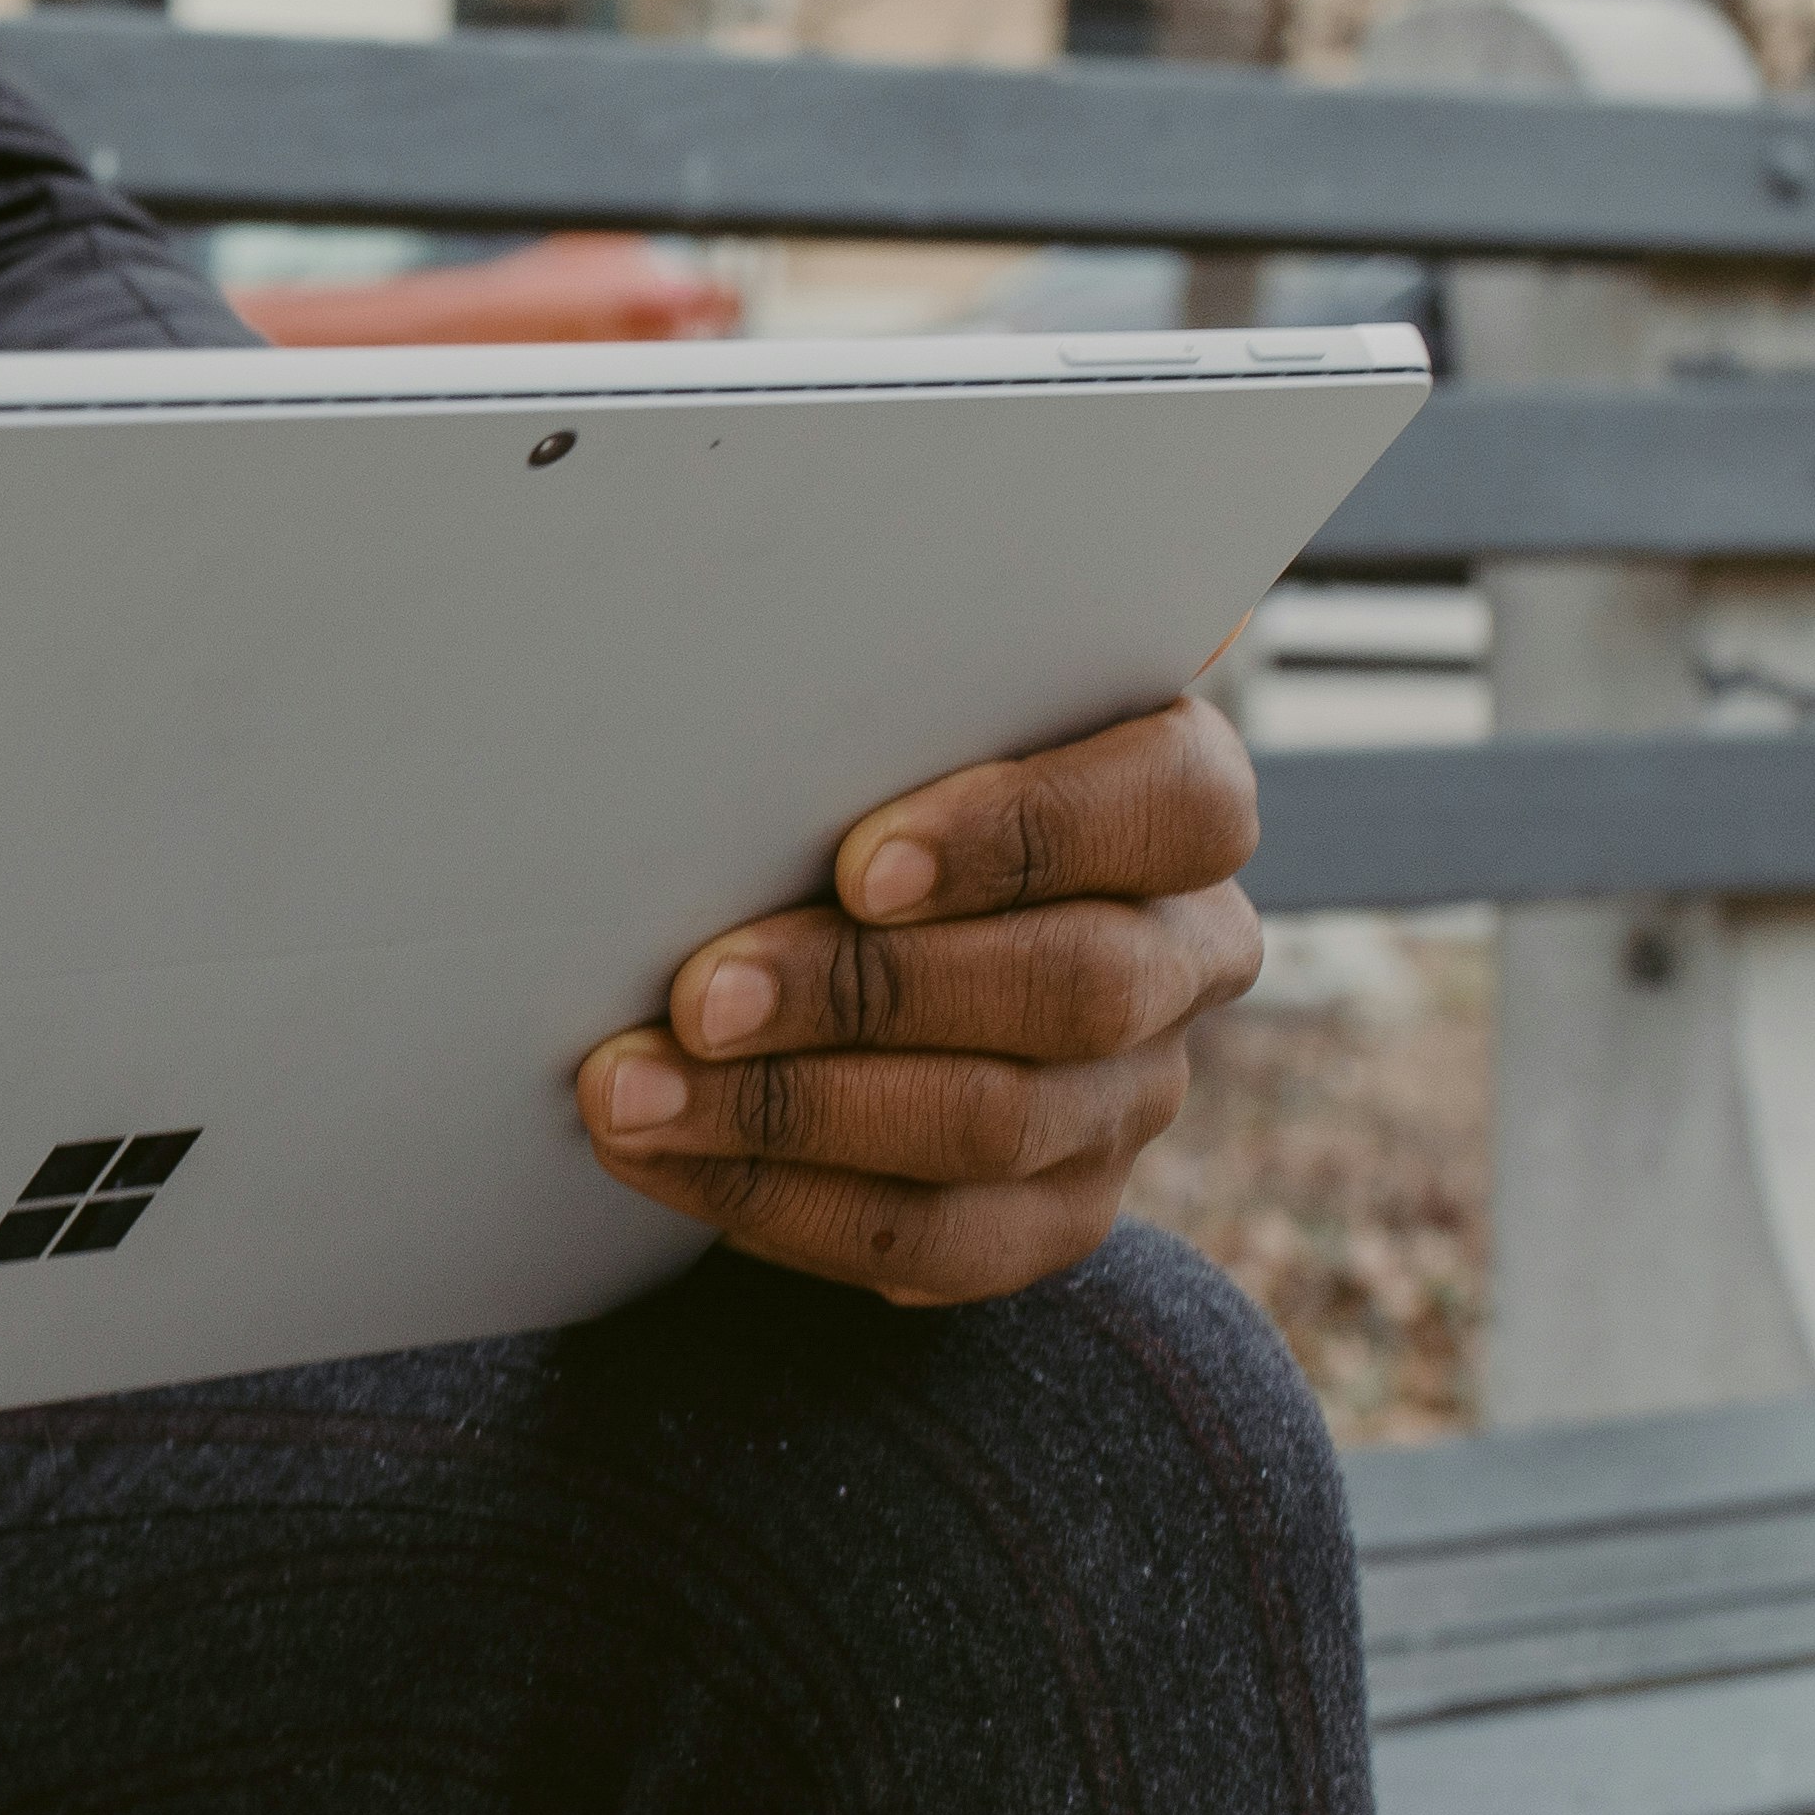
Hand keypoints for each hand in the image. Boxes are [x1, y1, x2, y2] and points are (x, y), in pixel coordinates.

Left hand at [573, 695, 1262, 1307]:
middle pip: (1071, 987)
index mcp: (1177, 804)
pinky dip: (780, 1202)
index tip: (860, 862)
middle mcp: (1184, 954)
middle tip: (698, 995)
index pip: (1170, 806)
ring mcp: (1129, 1096)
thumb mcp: (889, 709)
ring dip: (789, 1113)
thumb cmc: (855, 779)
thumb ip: (903, 667)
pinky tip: (666, 1158)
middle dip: (863, 995)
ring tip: (630, 1089)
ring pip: (992, 1127)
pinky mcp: (1054, 1212)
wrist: (831, 926)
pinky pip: (932, 1242)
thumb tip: (813, 572)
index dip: (1022, 837)